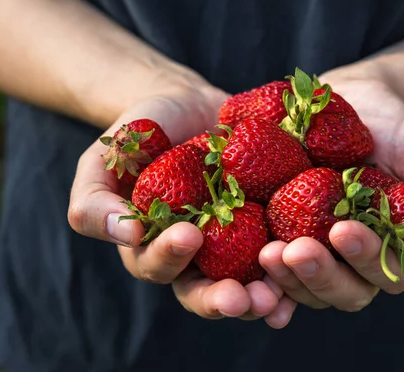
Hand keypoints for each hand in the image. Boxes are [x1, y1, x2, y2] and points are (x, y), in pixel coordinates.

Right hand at [68, 85, 295, 327]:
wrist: (191, 105)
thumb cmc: (142, 131)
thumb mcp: (104, 158)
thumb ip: (94, 200)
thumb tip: (126, 234)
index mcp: (154, 246)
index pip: (157, 266)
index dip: (170, 258)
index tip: (189, 235)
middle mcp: (196, 256)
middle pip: (206, 291)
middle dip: (223, 299)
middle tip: (243, 298)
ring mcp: (235, 244)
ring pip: (248, 283)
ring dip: (262, 296)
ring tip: (276, 296)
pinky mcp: (267, 226)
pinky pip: (281, 255)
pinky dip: (294, 269)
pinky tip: (309, 269)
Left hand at [259, 75, 403, 310]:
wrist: (349, 100)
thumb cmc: (393, 126)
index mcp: (390, 245)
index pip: (388, 273)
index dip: (367, 259)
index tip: (343, 230)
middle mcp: (353, 259)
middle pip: (344, 292)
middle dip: (321, 275)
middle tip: (296, 251)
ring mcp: (316, 250)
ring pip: (305, 287)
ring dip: (287, 279)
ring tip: (268, 252)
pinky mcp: (281, 236)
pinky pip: (271, 267)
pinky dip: (261, 276)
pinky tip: (250, 267)